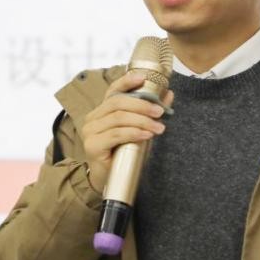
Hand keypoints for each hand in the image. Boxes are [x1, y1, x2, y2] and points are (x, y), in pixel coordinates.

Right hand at [80, 71, 173, 189]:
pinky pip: (116, 134)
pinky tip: (147, 135)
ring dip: (142, 121)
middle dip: (142, 105)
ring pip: (119, 118)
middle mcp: (93, 118)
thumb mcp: (140, 129)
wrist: (109, 181)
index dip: (127, 81)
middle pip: (117, 103)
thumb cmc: (124, 153)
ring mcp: (91, 131)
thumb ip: (151, 112)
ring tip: (159, 128)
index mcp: (102, 111)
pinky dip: (134, 132)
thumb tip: (169, 93)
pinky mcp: (93, 145)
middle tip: (160, 112)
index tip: (143, 78)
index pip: (113, 90)